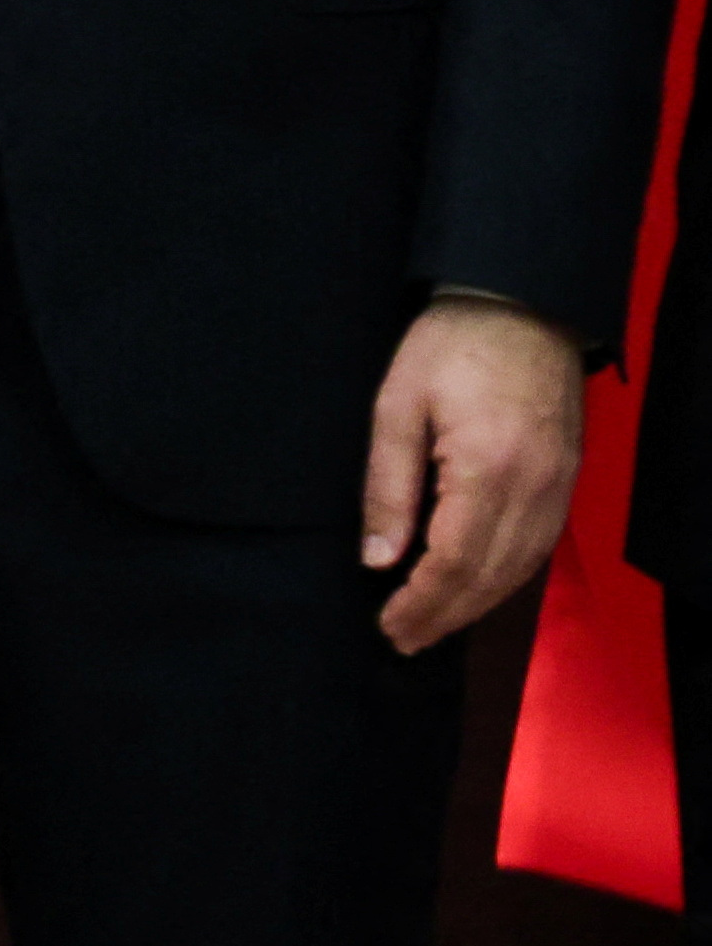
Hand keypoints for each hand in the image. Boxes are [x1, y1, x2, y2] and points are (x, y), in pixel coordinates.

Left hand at [364, 293, 585, 654]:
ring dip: (475, 605)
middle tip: (403, 639)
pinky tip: (475, 587)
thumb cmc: (447, 348)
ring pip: (519, 569)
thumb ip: (388, 486)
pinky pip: (538, 548)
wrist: (520, 306)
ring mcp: (558, 488)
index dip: (421, 603)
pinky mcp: (566, 480)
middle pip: (489, 576)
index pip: (453, 562)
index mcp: (486, 469)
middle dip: (445, 615)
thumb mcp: (396, 407)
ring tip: (432, 625)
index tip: (389, 625)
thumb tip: (378, 559)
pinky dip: (504, 577)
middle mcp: (532, 489)